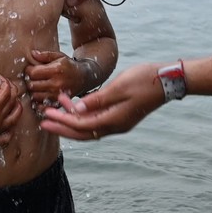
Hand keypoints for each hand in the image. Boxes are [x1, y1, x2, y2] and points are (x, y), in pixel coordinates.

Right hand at [0, 75, 20, 145]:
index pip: (7, 91)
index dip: (5, 82)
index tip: (0, 78)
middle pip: (12, 102)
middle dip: (11, 90)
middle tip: (5, 86)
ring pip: (15, 118)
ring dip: (16, 107)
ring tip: (14, 101)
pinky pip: (7, 136)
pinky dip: (11, 129)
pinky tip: (10, 123)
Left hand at [26, 49, 91, 105]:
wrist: (83, 78)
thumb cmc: (68, 66)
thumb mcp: (59, 56)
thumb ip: (45, 55)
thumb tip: (32, 54)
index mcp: (56, 70)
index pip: (32, 73)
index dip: (29, 70)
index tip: (31, 69)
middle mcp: (56, 84)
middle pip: (32, 85)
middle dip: (29, 81)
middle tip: (33, 78)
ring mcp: (57, 95)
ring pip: (34, 96)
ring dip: (33, 91)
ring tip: (37, 86)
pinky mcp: (58, 103)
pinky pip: (41, 106)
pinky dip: (38, 102)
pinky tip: (41, 95)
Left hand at [37, 63, 165, 141]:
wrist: (168, 80)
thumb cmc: (144, 80)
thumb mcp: (119, 87)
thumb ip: (97, 99)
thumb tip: (77, 109)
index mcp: (114, 120)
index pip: (81, 125)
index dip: (62, 121)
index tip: (47, 114)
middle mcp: (115, 125)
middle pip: (83, 132)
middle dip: (62, 127)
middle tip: (43, 122)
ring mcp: (119, 122)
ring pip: (89, 127)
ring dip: (72, 120)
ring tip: (55, 109)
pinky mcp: (121, 115)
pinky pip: (97, 119)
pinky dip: (84, 114)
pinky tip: (75, 104)